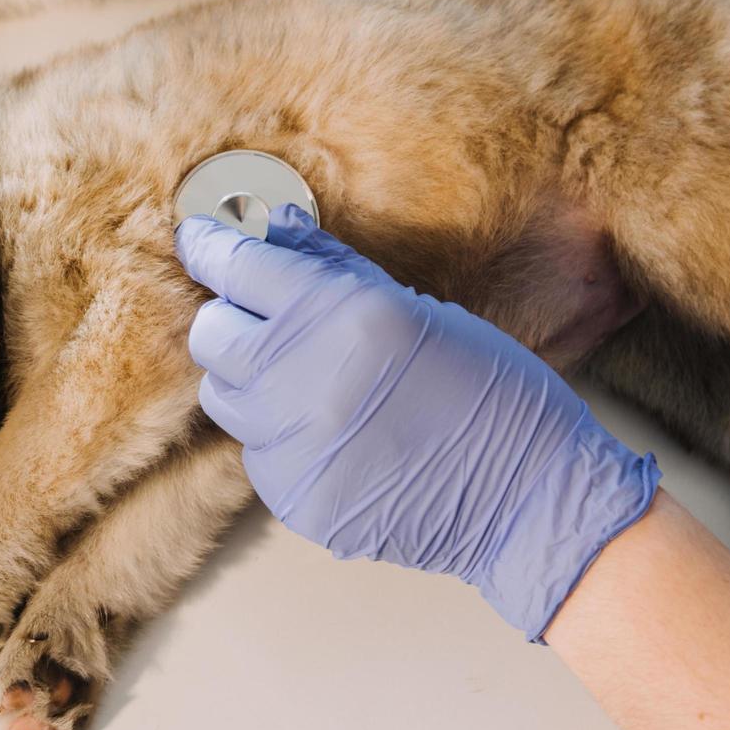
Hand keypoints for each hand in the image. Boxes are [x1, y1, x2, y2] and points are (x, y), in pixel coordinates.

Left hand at [174, 205, 658, 639]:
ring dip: (252, 380)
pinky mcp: (294, 499)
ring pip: (223, 397)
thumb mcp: (419, 310)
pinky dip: (280, 437)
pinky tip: (335, 434)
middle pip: (210, 334)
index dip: (210, 248)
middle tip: (265, 318)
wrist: (529, 498)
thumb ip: (333, 270)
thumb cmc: (492, 394)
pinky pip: (256, 453)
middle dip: (231, 319)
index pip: (236, 267)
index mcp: (344, 317)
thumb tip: (274, 230)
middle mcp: (305, 381)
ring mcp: (294, 447)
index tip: (200, 239)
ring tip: (311, 382)